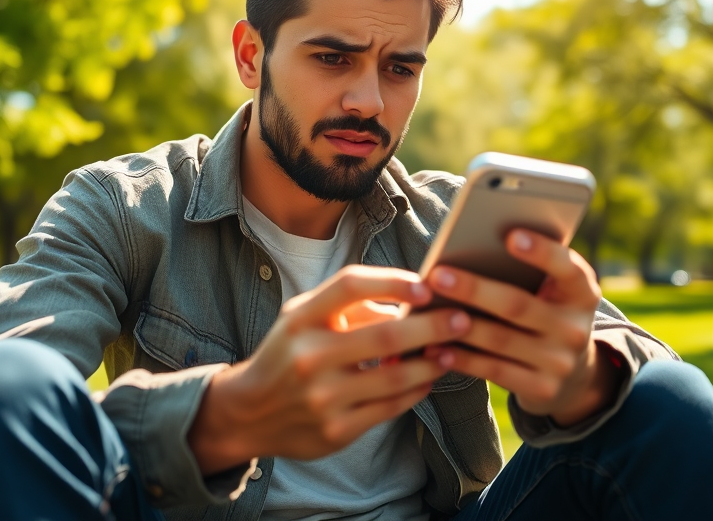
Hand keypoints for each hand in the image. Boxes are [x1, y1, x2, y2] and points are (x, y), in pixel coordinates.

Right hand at [187, 265, 471, 474]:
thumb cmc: (288, 351)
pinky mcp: (336, 430)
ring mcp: (323, 397)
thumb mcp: (303, 316)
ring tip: (453, 350)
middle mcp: (309, 356)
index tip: (427, 286)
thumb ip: (349, 303)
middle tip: (463, 318)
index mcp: (301, 319)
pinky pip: (390, 408)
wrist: (248, 411)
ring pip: (396, 378)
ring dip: (432, 362)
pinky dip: (416, 391)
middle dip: (433, 326)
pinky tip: (428, 378)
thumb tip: (409, 298)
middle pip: (385, 336)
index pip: (350, 286)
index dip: (393, 282)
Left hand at [425, 230, 620, 425]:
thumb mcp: (552, 292)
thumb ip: (527, 272)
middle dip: (475, 289)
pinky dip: (462, 359)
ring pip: (500, 339)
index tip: (510, 235)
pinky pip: (494, 370)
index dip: (542, 252)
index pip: (568, 268)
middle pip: (518, 305)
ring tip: (425, 312)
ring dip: (458, 326)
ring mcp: (560, 362)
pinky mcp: (542, 388)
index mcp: (582, 292)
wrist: (572, 376)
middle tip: (437, 275)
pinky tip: (434, 348)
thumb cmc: (544, 313)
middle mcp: (576, 327)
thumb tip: (470, 250)